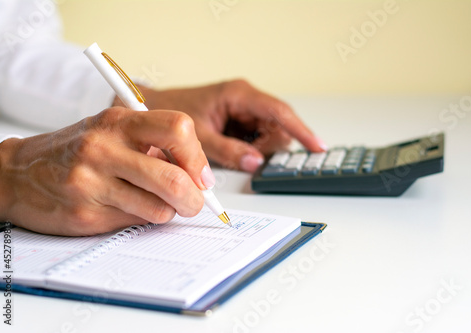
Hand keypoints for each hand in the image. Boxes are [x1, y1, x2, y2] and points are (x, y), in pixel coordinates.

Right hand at [0, 107, 212, 235]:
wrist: (16, 173)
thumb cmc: (74, 151)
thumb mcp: (111, 131)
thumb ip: (153, 145)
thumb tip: (199, 175)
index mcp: (117, 121)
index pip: (178, 129)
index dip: (198, 157)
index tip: (202, 175)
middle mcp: (104, 149)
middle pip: (174, 178)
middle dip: (195, 198)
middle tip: (195, 201)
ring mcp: (93, 182)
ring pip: (160, 208)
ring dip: (169, 211)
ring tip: (156, 203)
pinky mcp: (86, 213)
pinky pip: (136, 222)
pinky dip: (143, 218)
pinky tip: (128, 208)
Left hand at [128, 79, 326, 171]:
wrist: (153, 109)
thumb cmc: (171, 113)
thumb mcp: (199, 136)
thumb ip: (227, 150)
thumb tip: (254, 162)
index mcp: (239, 95)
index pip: (279, 112)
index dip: (301, 130)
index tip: (317, 146)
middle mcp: (246, 101)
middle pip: (277, 127)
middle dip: (267, 146)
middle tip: (243, 156)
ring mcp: (244, 112)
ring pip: (269, 135)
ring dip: (257, 149)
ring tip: (228, 150)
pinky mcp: (239, 122)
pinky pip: (256, 139)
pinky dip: (249, 150)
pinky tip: (230, 149)